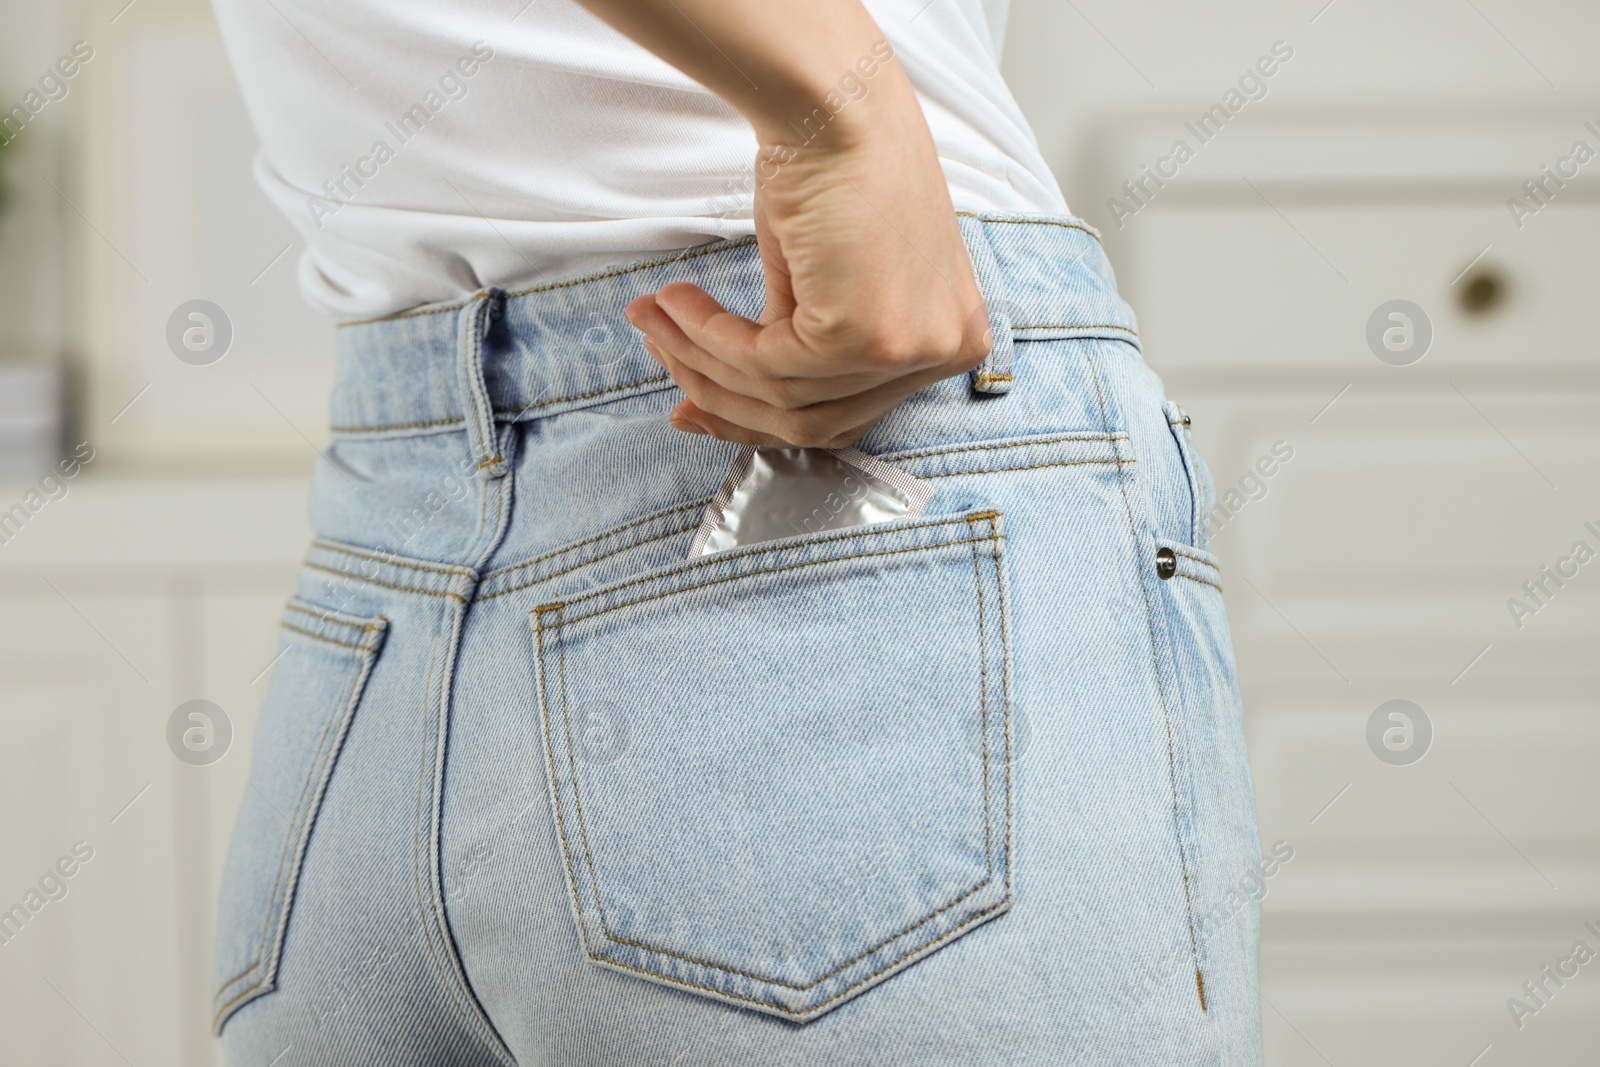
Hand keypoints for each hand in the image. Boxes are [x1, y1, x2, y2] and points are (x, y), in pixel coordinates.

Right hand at [623, 68, 990, 446]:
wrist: (836, 106)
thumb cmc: (836, 169)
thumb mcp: (828, 282)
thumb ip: (803, 346)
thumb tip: (733, 391)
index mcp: (949, 339)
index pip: (849, 413)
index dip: (761, 415)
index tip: (697, 400)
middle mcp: (943, 352)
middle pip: (816, 421)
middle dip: (725, 398)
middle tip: (666, 362)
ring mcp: (910, 351)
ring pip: (783, 398)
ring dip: (703, 360)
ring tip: (656, 321)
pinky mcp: (866, 339)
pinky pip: (765, 363)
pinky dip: (709, 338)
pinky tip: (677, 306)